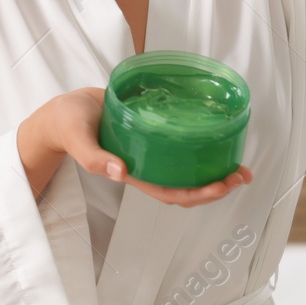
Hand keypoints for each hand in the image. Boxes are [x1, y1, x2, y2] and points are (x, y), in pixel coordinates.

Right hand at [37, 87, 252, 208]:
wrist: (63, 110)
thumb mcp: (78, 139)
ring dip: (213, 167)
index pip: (171, 192)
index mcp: (132, 172)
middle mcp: (146, 163)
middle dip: (217, 184)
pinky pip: (180, 142)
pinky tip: (216, 133)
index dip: (198, 194)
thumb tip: (119, 171)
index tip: (223, 185)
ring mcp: (150, 149)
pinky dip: (200, 142)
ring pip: (187, 166)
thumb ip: (94, 157)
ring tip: (238, 162)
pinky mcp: (151, 131)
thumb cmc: (68, 125)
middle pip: (186, 184)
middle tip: (243, 173)